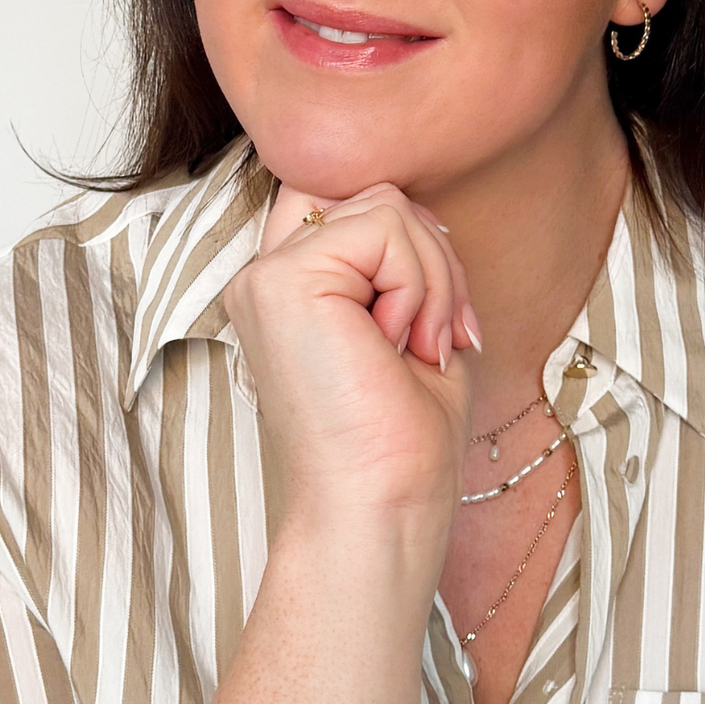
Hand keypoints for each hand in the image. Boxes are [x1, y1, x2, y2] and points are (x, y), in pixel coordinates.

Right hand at [223, 185, 480, 548]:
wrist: (382, 507)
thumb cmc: (402, 442)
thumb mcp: (413, 327)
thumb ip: (401, 260)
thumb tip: (423, 209)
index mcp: (288, 291)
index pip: (347, 201)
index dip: (406, 238)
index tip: (433, 316)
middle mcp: (266, 278)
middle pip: (375, 196)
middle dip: (434, 259)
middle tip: (439, 339)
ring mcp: (266, 277)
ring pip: (386, 204)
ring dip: (431, 278)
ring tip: (418, 348)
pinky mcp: (282, 281)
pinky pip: (385, 226)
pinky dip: (419, 285)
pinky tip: (401, 345)